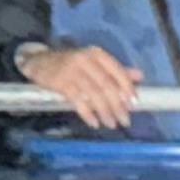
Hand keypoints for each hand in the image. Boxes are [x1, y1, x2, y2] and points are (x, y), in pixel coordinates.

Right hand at [16, 40, 140, 130]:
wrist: (39, 62)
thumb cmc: (71, 64)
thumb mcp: (93, 63)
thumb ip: (115, 70)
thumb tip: (140, 76)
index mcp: (97, 54)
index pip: (117, 70)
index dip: (127, 88)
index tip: (134, 104)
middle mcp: (86, 59)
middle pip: (106, 85)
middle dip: (117, 105)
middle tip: (124, 120)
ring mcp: (72, 70)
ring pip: (94, 94)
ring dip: (104, 112)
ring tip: (111, 124)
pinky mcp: (61, 82)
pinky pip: (78, 100)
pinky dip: (87, 113)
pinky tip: (94, 123)